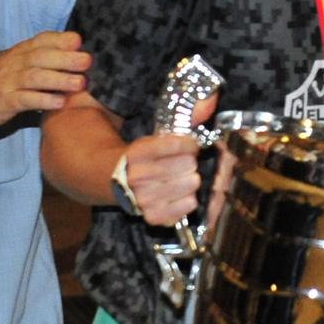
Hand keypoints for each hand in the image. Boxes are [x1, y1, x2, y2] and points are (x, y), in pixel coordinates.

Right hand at [0, 31, 92, 128]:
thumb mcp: (16, 62)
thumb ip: (41, 57)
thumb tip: (76, 54)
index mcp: (20, 52)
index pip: (42, 40)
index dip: (60, 39)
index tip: (79, 41)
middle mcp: (15, 63)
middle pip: (42, 56)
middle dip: (66, 58)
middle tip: (87, 62)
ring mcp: (9, 82)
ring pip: (35, 77)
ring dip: (59, 79)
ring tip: (79, 83)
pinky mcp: (5, 102)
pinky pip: (25, 99)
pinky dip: (43, 100)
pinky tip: (59, 102)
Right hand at [121, 93, 218, 228]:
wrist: (115, 182)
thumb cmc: (141, 159)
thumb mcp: (151, 140)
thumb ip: (176, 130)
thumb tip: (208, 107)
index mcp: (136, 153)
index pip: (175, 144)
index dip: (189, 144)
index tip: (191, 145)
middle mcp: (137, 176)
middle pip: (187, 165)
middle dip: (191, 162)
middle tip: (186, 163)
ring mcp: (144, 198)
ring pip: (190, 184)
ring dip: (192, 179)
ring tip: (184, 177)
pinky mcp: (153, 216)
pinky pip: (188, 205)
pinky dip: (190, 199)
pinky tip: (182, 194)